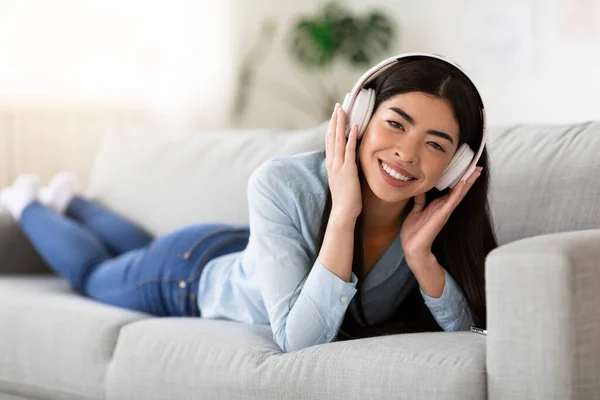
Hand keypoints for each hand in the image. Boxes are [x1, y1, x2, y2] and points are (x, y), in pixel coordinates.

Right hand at [325, 104, 361, 220]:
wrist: (343, 212)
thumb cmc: (346, 199)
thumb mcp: (342, 181)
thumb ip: (344, 169)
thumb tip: (349, 162)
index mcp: (331, 165)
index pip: (330, 142)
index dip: (332, 127)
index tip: (335, 116)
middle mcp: (333, 163)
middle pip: (332, 137)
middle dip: (335, 121)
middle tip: (338, 106)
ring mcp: (339, 165)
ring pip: (338, 140)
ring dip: (340, 124)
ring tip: (343, 110)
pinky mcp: (348, 170)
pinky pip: (349, 150)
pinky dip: (351, 137)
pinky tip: (354, 126)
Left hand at [400, 167, 482, 263]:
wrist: (412, 247)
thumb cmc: (414, 231)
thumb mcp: (416, 210)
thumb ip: (419, 199)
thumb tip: (419, 186)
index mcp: (438, 204)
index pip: (451, 189)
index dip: (458, 178)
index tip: (465, 166)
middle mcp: (443, 206)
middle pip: (459, 189)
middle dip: (468, 177)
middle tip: (477, 165)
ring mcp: (444, 210)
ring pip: (459, 193)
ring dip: (468, 181)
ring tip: (476, 170)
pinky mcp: (442, 215)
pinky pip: (452, 201)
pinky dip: (458, 191)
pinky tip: (464, 182)